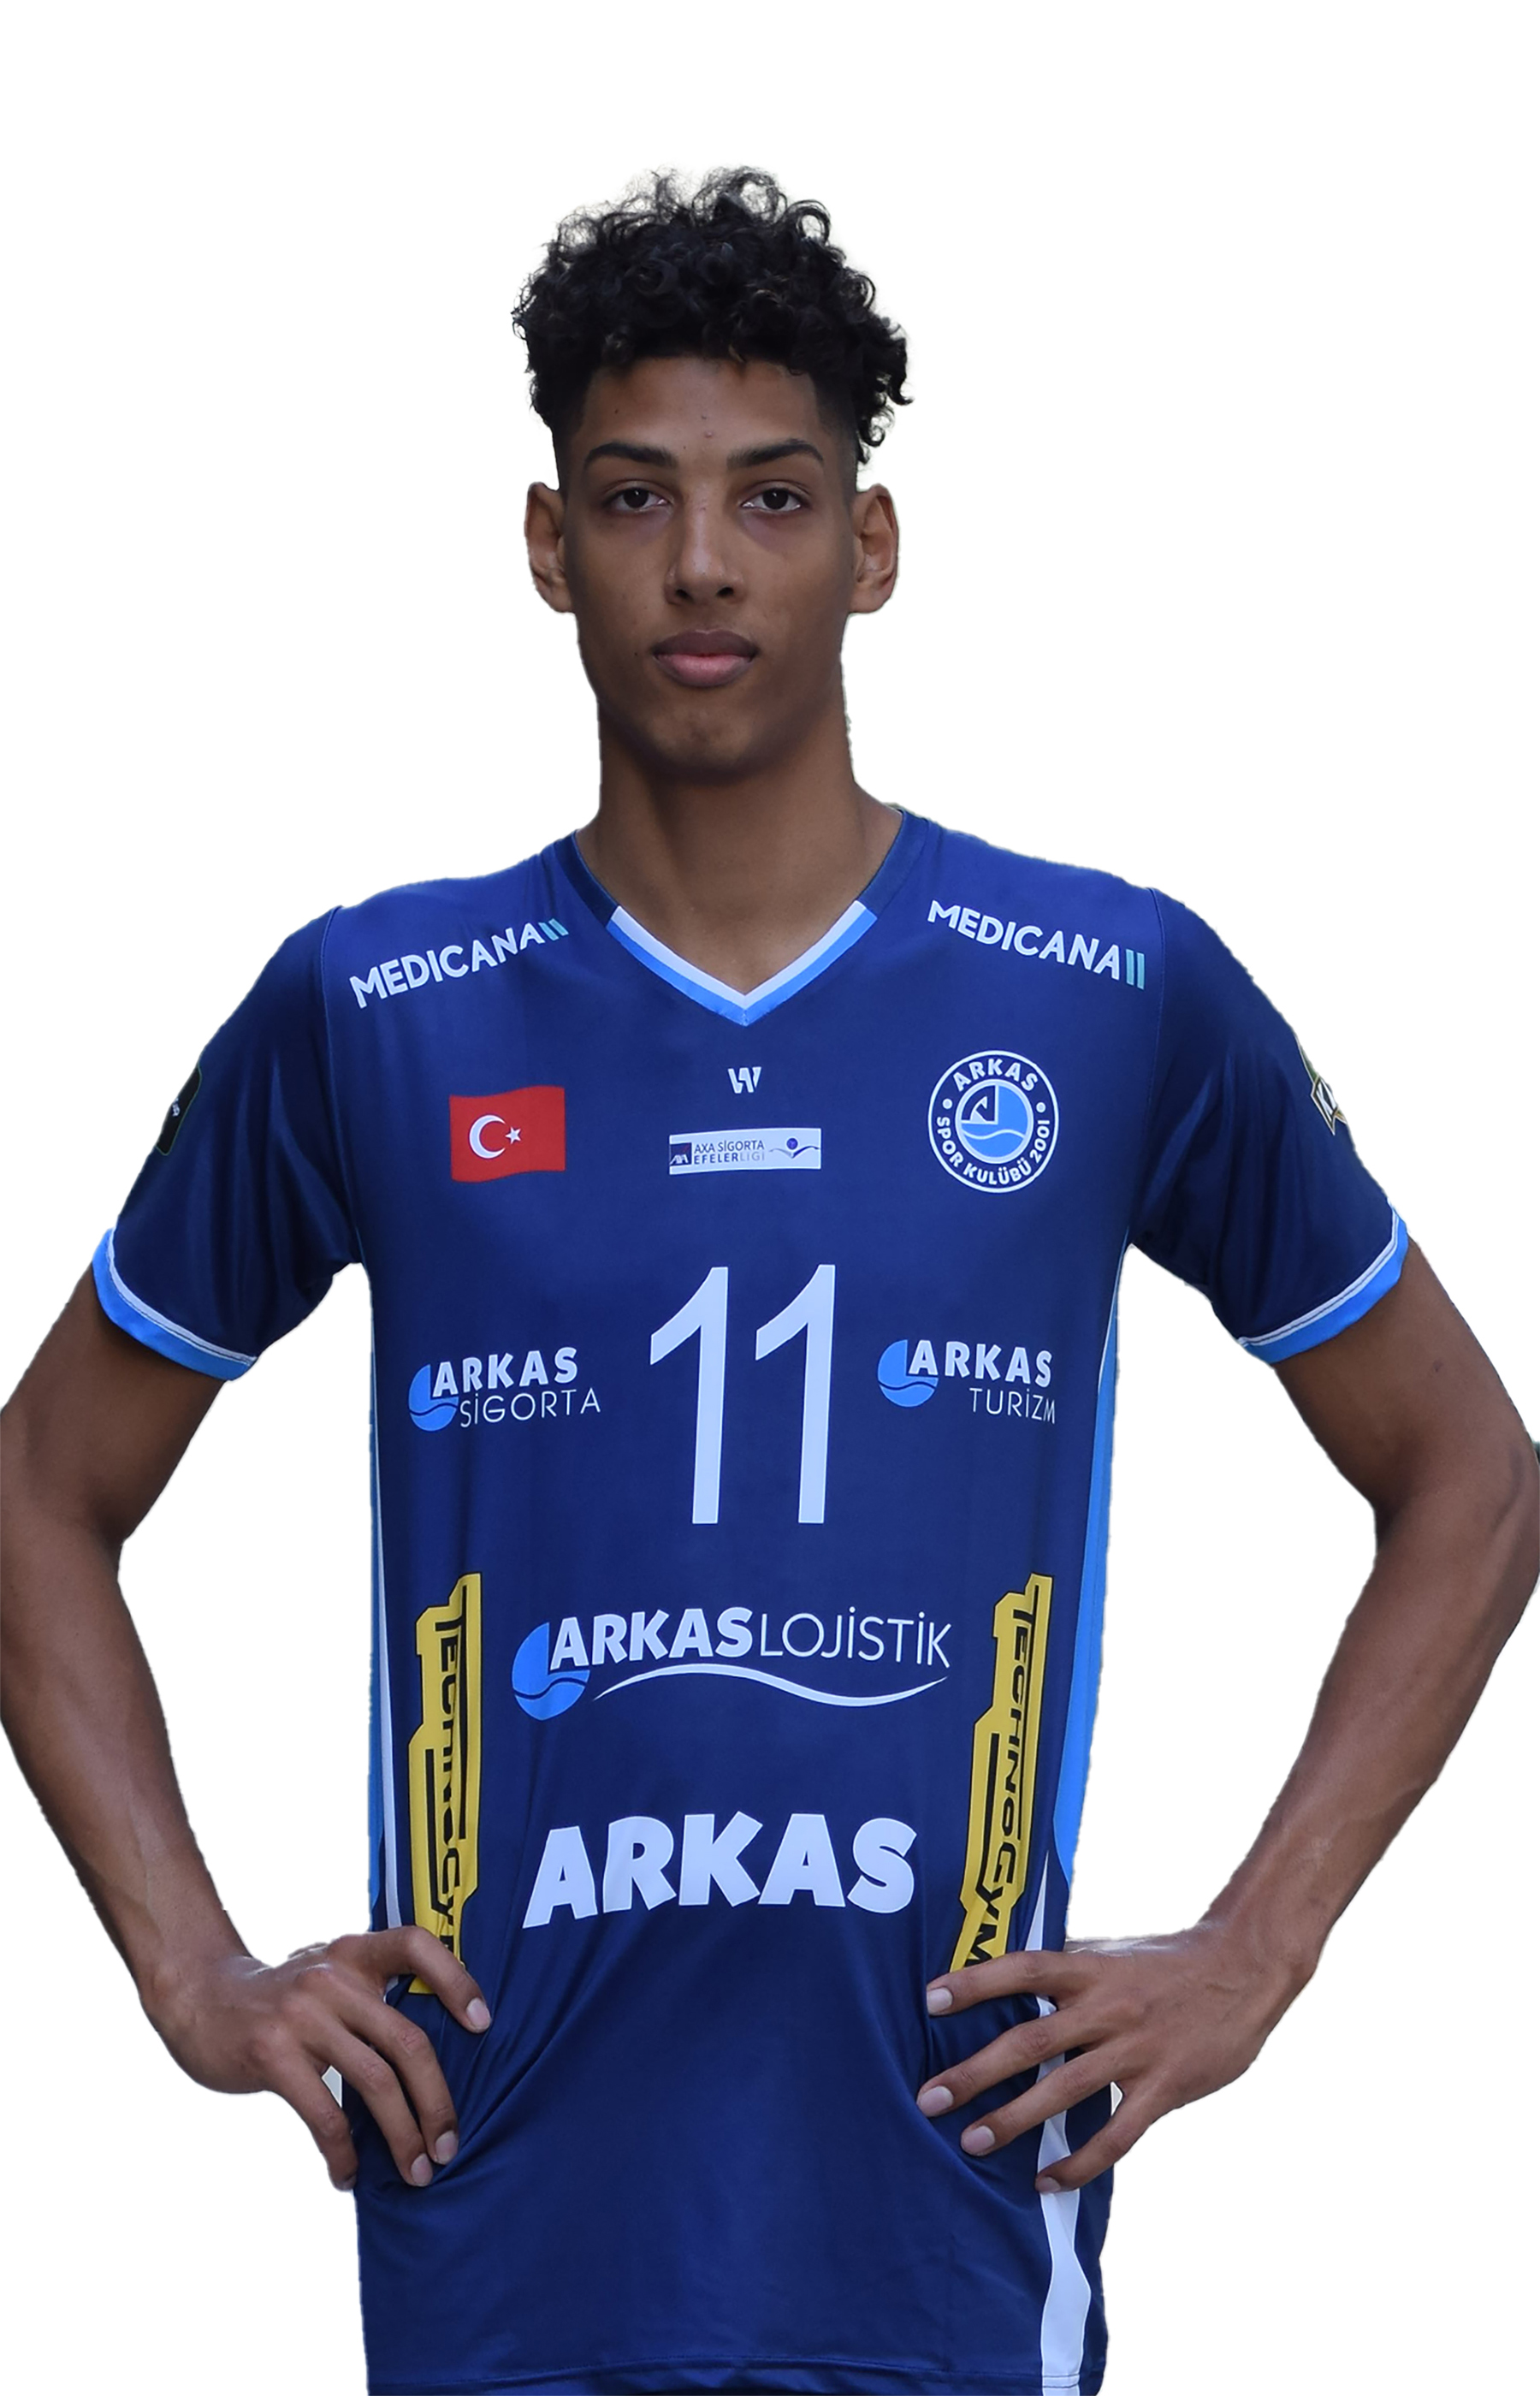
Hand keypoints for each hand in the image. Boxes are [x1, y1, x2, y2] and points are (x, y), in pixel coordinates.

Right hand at [152, 1927, 489, 2191]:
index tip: (483, 2025)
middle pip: (408, 2041)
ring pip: (375, 2083)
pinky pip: (325, 2114)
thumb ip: (369, 1996)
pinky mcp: (272, 2053)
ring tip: (415, 2172)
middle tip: (448, 2148)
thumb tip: (431, 2059)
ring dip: (402, 2136)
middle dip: (437, 2103)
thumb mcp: (326, 1974)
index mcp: (353, 1952)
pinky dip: (344, 2153)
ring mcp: (302, 2014)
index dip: (457, 1980)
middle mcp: (334, 1976)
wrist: (198, 1997)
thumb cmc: (279, 1998)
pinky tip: (348, 2175)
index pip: (416, 1944)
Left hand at [917, 1925, 1297, 2190]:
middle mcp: (1107, 2007)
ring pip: (1065, 2092)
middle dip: (975, 2072)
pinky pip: (1115, 2135)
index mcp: (1090, 1968)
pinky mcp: (1164, 2088)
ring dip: (1013, 2119)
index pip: (1023, 1969)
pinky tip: (1044, 2181)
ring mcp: (1136, 2050)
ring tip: (971, 2142)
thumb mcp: (1112, 1950)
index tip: (929, 2000)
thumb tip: (1007, 1972)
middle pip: (1030, 2041)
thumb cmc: (1167, 1960)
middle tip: (929, 2099)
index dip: (976, 1982)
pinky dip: (1077, 2163)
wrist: (1243, 1970)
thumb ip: (1066, 1966)